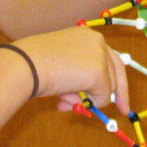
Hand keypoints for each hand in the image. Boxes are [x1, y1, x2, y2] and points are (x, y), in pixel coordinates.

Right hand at [12, 26, 128, 113]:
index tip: (122, 98)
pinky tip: (66, 94)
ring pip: (109, 88)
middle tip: (121, 111)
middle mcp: (97, 41)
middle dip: (114, 95)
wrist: (25, 65)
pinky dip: (88, 104)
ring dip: (89, 98)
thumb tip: (87, 101)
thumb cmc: (34, 65)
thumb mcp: (61, 68)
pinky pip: (102, 98)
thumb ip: (78, 81)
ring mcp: (99, 56)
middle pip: (117, 73)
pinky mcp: (99, 73)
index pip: (110, 58)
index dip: (117, 80)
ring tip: (63, 96)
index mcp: (86, 35)